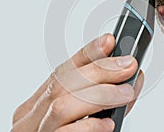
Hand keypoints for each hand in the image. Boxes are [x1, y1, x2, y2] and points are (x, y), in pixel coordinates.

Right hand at [11, 34, 143, 131]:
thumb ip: (104, 98)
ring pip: (62, 103)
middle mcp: (30, 115)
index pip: (63, 70)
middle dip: (100, 70)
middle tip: (128, 66)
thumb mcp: (86, 115)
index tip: (109, 41)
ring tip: (126, 93)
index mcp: (39, 102)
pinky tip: (106, 123)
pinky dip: (88, 126)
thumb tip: (132, 78)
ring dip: (99, 94)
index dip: (86, 53)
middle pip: (63, 82)